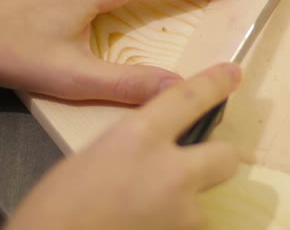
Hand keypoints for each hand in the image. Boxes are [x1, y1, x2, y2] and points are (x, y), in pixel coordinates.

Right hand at [4, 63, 241, 229]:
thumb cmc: (57, 203)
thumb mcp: (96, 155)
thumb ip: (137, 145)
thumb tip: (160, 150)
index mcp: (140, 136)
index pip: (189, 98)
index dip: (215, 83)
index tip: (232, 74)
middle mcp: (171, 171)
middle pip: (227, 156)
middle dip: (217, 158)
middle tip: (196, 164)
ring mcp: (182, 212)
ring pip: (203, 201)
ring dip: (184, 203)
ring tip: (146, 209)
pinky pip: (188, 226)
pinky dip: (172, 225)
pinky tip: (144, 224)